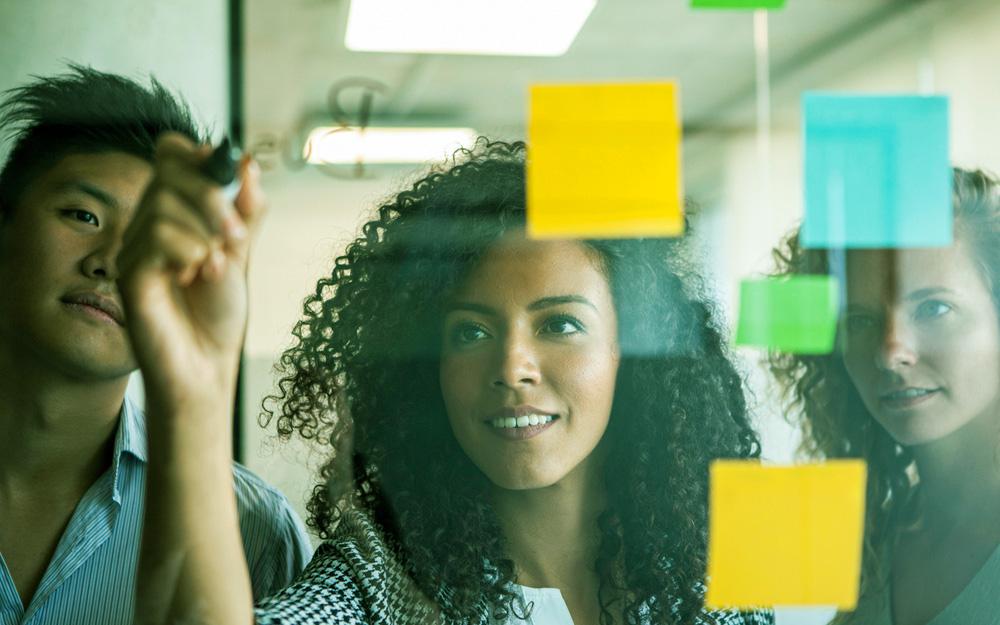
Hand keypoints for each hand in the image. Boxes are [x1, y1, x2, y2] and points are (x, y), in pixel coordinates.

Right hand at [118, 133, 265, 416]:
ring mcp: (135, 246)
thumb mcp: (242, 251)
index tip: (228, 177)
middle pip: (168, 171)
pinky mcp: (130, 273)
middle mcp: (149, 222)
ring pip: (162, 205)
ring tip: (214, 268)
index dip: (197, 156)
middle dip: (212, 197)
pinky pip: (156, 238)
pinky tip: (195, 277)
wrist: (209, 362)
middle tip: (237, 236)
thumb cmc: (219, 311)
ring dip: (203, 234)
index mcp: (176, 211)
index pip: (171, 153)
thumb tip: (247, 162)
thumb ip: (246, 209)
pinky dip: (189, 253)